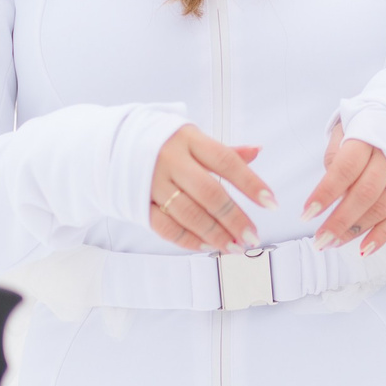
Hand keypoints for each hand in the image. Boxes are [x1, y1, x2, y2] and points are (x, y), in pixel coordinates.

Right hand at [148, 126, 272, 251]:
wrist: (114, 144)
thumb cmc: (164, 143)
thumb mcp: (193, 138)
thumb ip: (225, 151)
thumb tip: (258, 151)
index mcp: (189, 140)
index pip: (226, 162)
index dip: (251, 183)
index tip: (271, 202)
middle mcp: (171, 160)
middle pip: (209, 192)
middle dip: (234, 218)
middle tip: (253, 236)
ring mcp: (153, 182)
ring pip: (189, 213)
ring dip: (215, 234)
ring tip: (235, 246)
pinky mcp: (139, 202)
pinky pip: (166, 226)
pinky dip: (188, 239)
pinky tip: (208, 246)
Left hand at [304, 122, 385, 255]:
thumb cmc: (369, 126)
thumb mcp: (347, 127)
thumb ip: (334, 154)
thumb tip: (328, 186)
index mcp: (370, 138)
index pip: (346, 168)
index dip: (326, 192)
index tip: (307, 213)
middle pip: (365, 193)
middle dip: (340, 220)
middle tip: (319, 239)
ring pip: (380, 208)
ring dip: (355, 230)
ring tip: (331, 243)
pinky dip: (382, 236)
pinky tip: (364, 249)